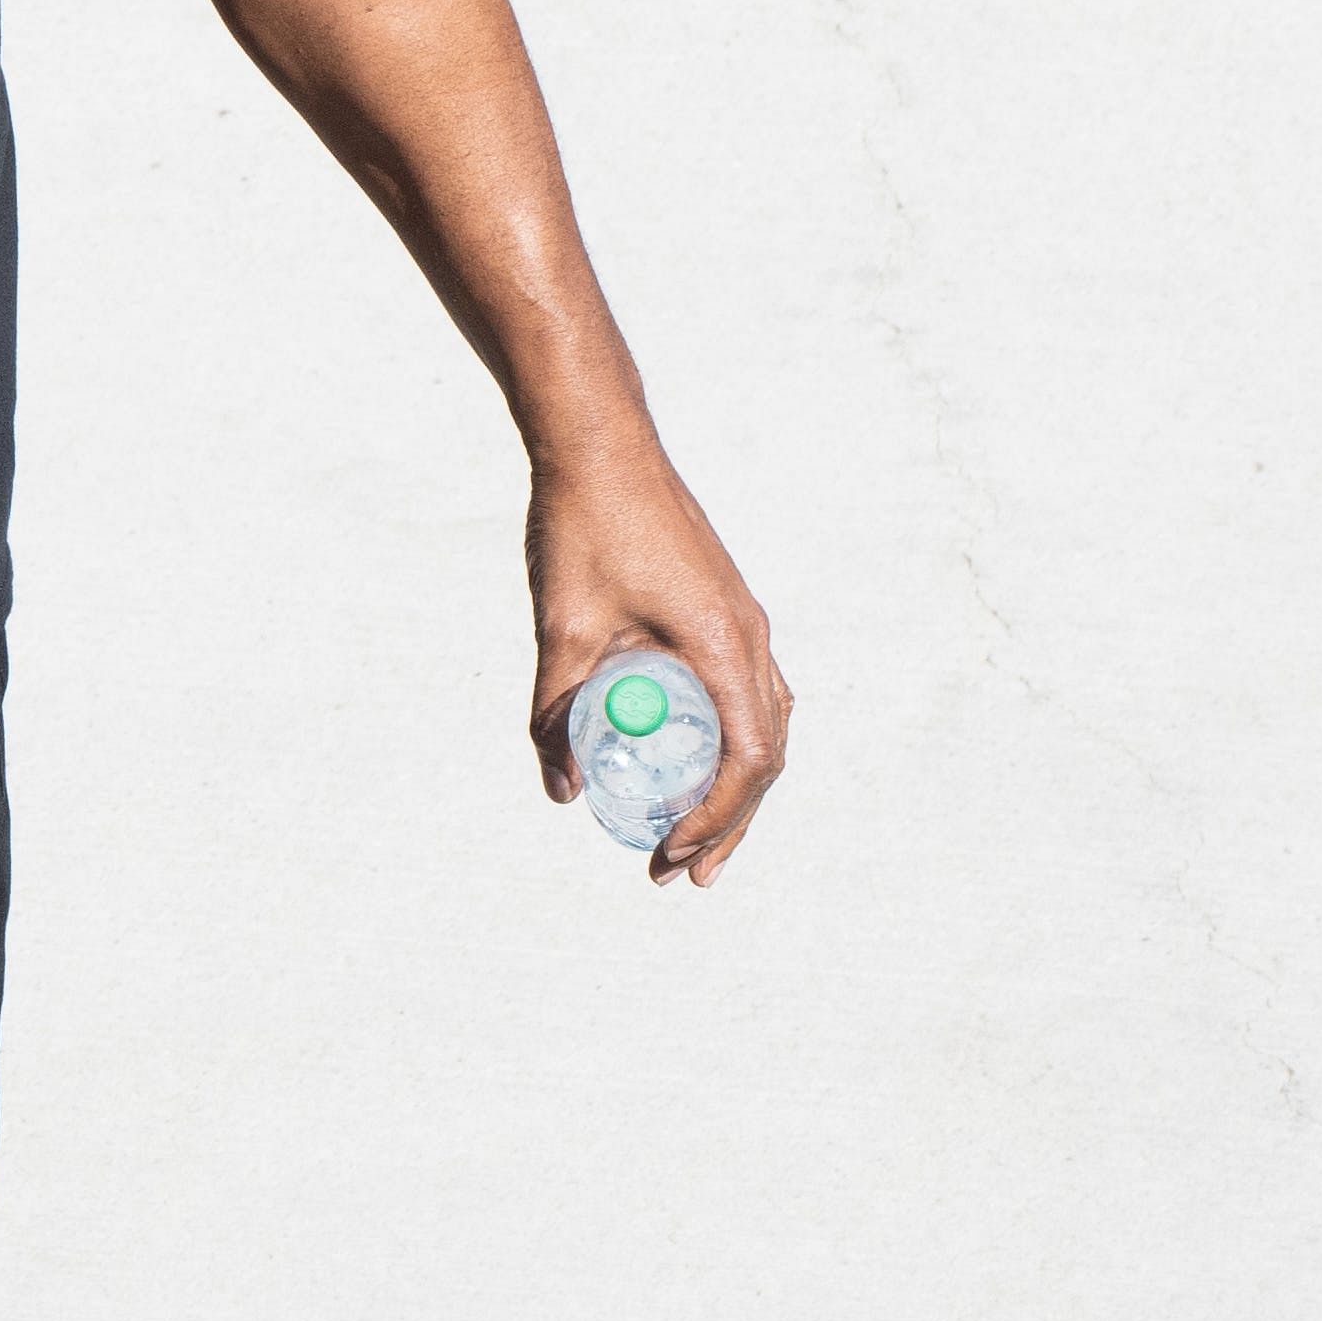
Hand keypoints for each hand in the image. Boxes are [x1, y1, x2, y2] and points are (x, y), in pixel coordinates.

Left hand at [523, 439, 789, 888]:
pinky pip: (746, 693)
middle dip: (728, 822)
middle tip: (682, 876)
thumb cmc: (582, 527)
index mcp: (725, 645)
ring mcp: (744, 622)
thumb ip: (556, 711)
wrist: (600, 444)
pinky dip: (730, 741)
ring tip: (691, 839)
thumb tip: (559, 792)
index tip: (669, 854)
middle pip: (765, 755)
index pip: (749, 761)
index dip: (717, 819)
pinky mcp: (725, 609)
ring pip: (762, 725)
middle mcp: (751, 638)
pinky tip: (695, 764)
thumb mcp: (561, 630)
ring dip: (734, 787)